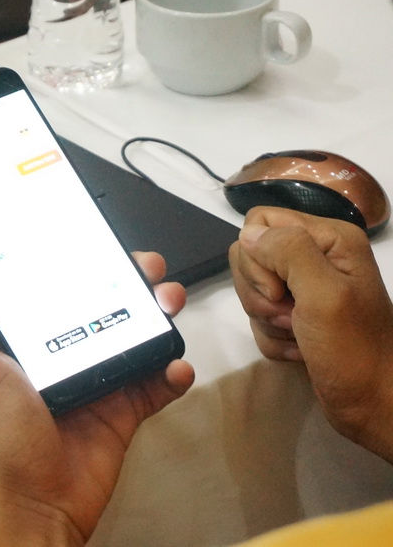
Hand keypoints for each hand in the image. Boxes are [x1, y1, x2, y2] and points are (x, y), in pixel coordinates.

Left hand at [0, 251, 193, 545]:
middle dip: (125, 282)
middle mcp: (56, 357)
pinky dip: (171, 371)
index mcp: (19, 343)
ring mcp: (92, 383)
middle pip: (98, 306)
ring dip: (154, 316)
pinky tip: (174, 364)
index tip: (89, 240)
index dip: (68, 262)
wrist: (37, 503)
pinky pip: (155, 383)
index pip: (46, 290)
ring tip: (167, 304)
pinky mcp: (121, 411)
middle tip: (145, 268)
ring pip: (132, 337)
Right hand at [229, 206, 392, 462]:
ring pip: (252, 289)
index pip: (260, 222)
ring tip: (297, 334)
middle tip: (289, 314)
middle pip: (249, 256)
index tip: (280, 290)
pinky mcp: (297, 316)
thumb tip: (249, 234)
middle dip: (259, 292)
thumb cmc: (354, 350)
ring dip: (266, 319)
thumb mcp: (324, 294)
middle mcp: (317, 256)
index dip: (258, 257)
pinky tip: (299, 349)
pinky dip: (273, 338)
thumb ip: (288, 253)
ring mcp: (305, 288)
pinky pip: (260, 319)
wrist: (374, 403)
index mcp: (330, 239)